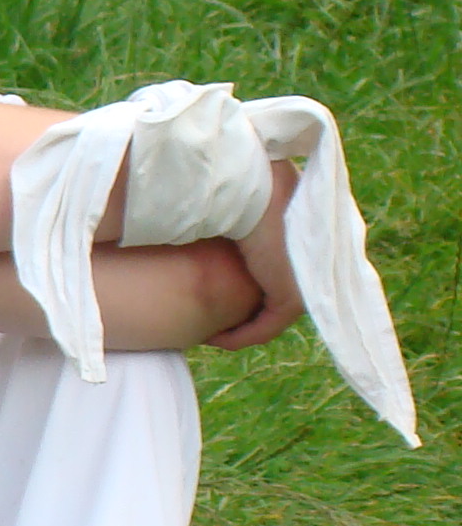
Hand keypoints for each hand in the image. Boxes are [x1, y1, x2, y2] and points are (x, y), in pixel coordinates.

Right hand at [210, 160, 302, 351]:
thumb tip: (227, 213)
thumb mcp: (253, 200)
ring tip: (210, 331)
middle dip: (246, 310)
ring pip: (270, 316)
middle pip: (277, 294)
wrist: (255, 189)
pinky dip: (239, 337)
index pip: (283, 270)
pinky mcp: (291, 298)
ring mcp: (305, 283)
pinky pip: (264, 329)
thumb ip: (250, 212)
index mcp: (313, 235)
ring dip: (240, 328)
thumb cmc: (245, 188)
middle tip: (214, 315)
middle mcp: (316, 264)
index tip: (223, 291)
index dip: (252, 285)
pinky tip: (212, 337)